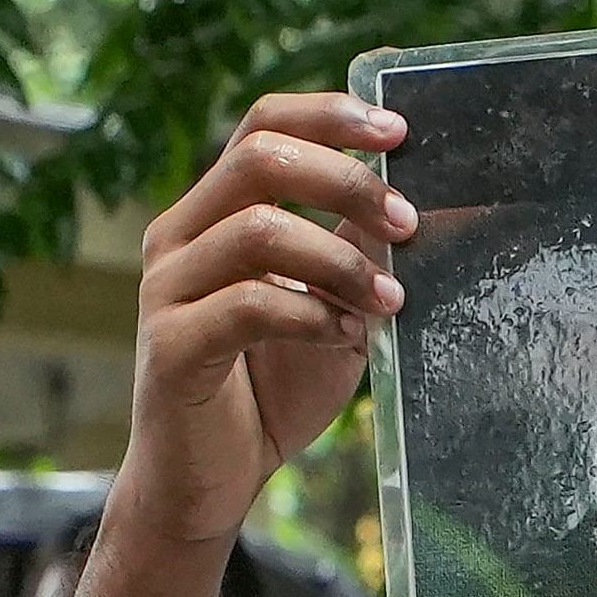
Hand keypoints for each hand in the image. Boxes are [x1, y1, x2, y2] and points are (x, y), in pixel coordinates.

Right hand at [112, 94, 413, 548]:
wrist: (212, 481)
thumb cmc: (272, 389)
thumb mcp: (334, 309)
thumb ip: (360, 257)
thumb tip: (427, 210)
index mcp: (214, 212)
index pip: (262, 126)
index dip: (329, 116)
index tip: (398, 131)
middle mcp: (181, 237)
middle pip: (259, 158)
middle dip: (345, 181)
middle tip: (407, 222)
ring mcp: (168, 289)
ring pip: (257, 230)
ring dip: (339, 260)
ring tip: (390, 299)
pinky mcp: (172, 347)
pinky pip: (247, 306)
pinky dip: (311, 315)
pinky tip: (348, 337)